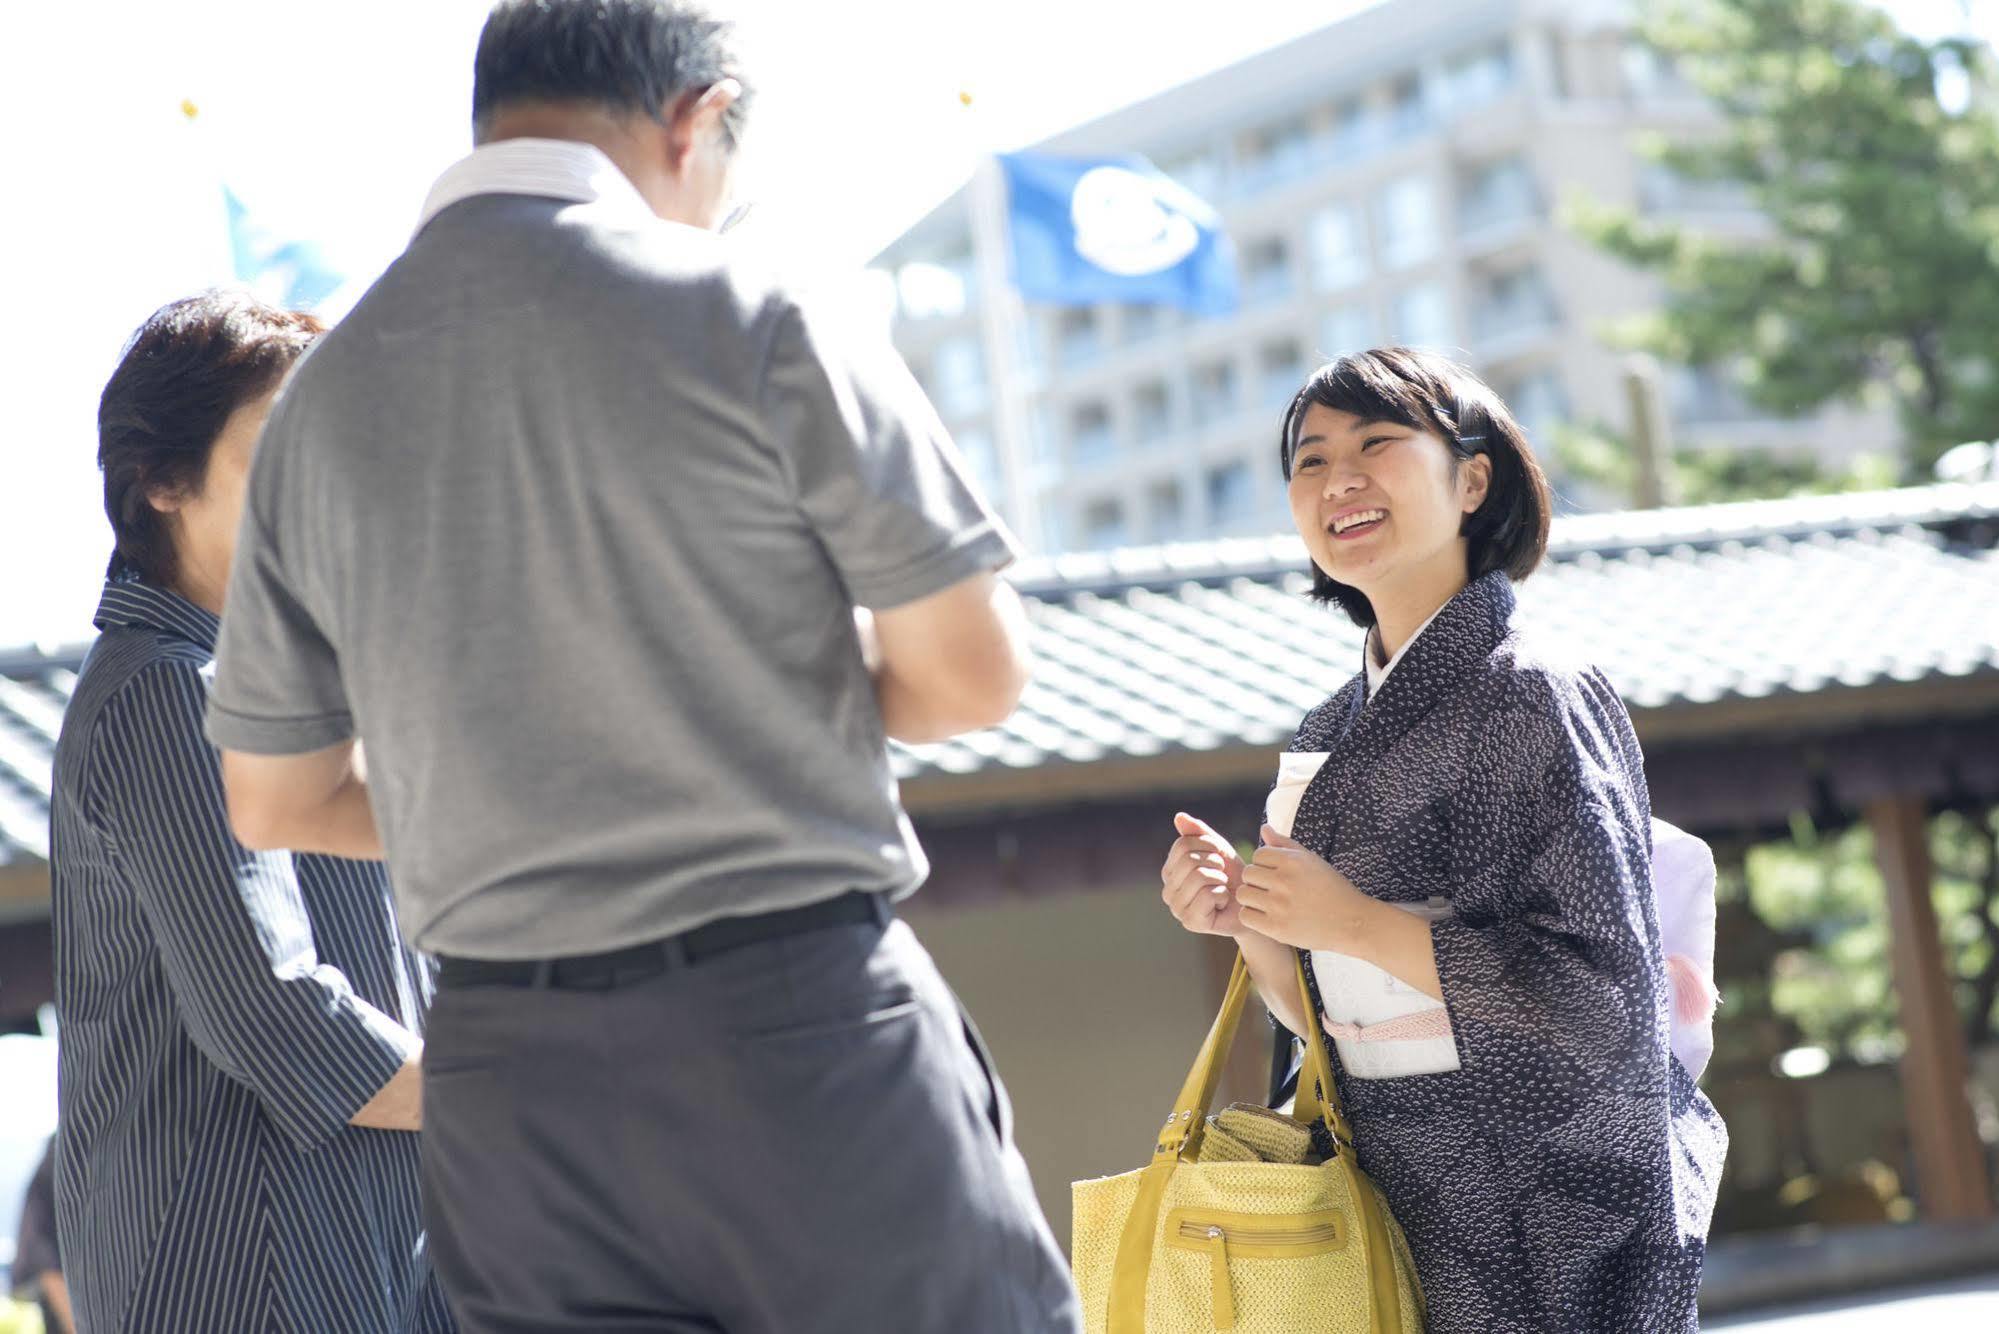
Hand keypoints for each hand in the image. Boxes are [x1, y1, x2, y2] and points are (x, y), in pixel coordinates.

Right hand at [1160, 813, 1247, 936]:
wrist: (1252, 903)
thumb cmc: (1233, 876)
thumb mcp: (1217, 849)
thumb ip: (1199, 832)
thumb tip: (1179, 816)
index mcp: (1169, 872)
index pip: (1182, 845)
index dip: (1208, 845)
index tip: (1218, 856)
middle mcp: (1168, 891)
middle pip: (1189, 860)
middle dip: (1215, 862)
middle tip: (1222, 874)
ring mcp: (1177, 909)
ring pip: (1198, 876)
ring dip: (1220, 879)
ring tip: (1222, 888)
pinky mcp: (1191, 922)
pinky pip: (1207, 895)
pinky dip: (1223, 895)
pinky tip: (1223, 903)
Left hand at [1237, 825, 1374, 950]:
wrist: (1352, 922)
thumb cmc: (1331, 888)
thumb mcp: (1312, 861)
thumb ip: (1285, 844)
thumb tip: (1264, 827)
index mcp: (1293, 861)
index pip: (1258, 855)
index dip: (1265, 865)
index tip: (1277, 875)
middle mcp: (1285, 881)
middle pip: (1247, 873)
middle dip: (1256, 881)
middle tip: (1271, 890)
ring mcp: (1279, 905)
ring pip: (1243, 894)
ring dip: (1252, 898)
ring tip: (1267, 903)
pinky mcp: (1276, 928)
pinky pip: (1245, 916)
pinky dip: (1253, 916)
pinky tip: (1267, 916)